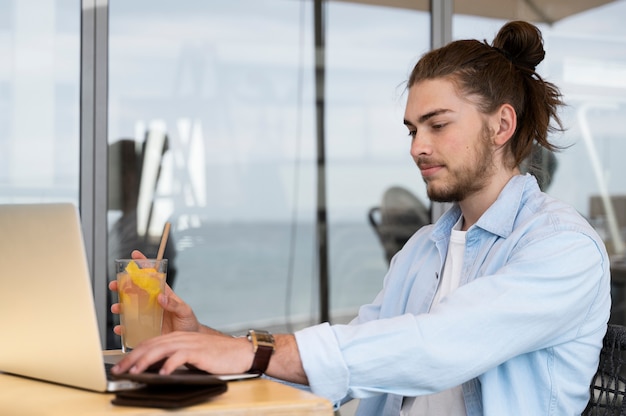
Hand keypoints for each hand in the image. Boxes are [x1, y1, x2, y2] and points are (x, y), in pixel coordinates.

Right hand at [109, 250, 201, 333]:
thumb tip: (161, 297)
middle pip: (134, 290)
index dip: (144, 265)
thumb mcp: (184, 311)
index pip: (152, 276)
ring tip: (116, 307)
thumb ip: (174, 304)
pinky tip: (120, 329)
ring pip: (129, 308)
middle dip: (122, 285)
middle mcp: (152, 303)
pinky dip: (123, 328)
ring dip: (120, 306)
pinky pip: (130, 328)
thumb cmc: (188, 322)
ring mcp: (147, 316)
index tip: (134, 255)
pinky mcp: (144, 329)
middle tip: (114, 284)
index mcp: (163, 294)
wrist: (189, 340)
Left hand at [110, 331, 252, 375]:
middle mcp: (181, 338)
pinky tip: (162, 373)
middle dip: (132, 358)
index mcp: (177, 338)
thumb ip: (174, 359)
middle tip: (119, 370)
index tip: (120, 366)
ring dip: (145, 361)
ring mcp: (190, 343)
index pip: (149, 343)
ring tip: (134, 372)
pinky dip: (170, 364)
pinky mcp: (199, 351)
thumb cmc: (217, 357)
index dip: (133, 354)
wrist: (240, 353)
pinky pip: (181, 356)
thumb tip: (155, 371)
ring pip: (162, 349)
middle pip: (151, 345)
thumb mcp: (191, 356)